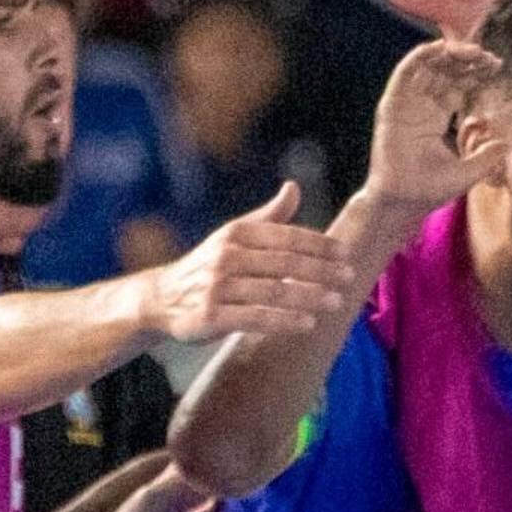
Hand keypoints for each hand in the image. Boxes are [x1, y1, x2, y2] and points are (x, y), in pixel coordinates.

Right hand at [143, 183, 362, 341]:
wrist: (162, 298)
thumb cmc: (208, 266)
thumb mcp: (234, 236)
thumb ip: (268, 217)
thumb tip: (294, 187)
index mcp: (236, 234)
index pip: (285, 236)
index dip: (318, 244)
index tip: (345, 254)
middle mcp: (226, 257)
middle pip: (284, 263)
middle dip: (320, 271)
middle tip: (349, 278)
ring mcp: (218, 287)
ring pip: (273, 292)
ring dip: (308, 297)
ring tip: (336, 302)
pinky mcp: (211, 316)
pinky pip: (255, 318)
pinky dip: (284, 321)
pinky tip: (308, 323)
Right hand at [357, 36, 505, 212]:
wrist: (403, 201)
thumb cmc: (430, 191)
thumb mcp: (468, 172)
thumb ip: (487, 158)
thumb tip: (505, 144)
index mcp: (436, 117)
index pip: (457, 85)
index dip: (476, 72)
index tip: (497, 66)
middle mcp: (421, 106)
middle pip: (444, 71)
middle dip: (467, 59)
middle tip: (488, 57)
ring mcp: (406, 104)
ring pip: (427, 66)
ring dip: (449, 53)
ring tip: (472, 51)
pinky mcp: (392, 105)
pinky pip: (405, 73)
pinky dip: (421, 57)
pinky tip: (442, 48)